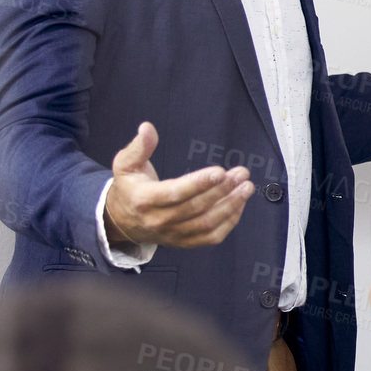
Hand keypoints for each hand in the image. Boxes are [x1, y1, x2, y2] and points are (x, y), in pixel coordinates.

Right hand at [104, 122, 253, 248]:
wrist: (124, 221)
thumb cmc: (130, 188)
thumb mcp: (126, 164)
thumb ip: (139, 147)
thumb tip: (147, 128)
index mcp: (144, 200)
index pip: (176, 193)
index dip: (199, 183)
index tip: (220, 171)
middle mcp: (159, 220)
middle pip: (196, 208)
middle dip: (223, 190)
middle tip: (241, 174)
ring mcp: (173, 234)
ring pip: (207, 224)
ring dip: (231, 205)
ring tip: (246, 187)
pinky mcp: (185, 242)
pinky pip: (212, 237)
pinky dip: (229, 221)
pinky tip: (239, 204)